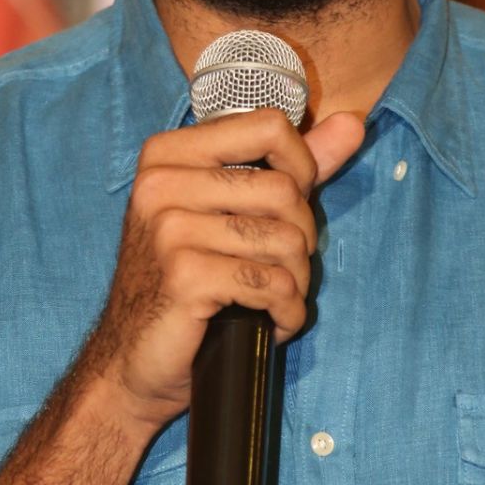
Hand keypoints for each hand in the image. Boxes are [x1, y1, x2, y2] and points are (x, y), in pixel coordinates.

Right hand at [83, 108, 363, 432]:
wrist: (131, 359)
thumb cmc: (185, 281)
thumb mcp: (230, 212)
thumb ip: (290, 165)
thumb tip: (352, 124)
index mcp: (169, 153)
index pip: (269, 125)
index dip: (301, 166)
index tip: (289, 206)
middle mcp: (161, 182)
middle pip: (284, 188)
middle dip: (301, 238)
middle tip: (280, 269)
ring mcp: (169, 228)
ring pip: (285, 239)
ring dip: (295, 281)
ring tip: (273, 298)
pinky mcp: (185, 276)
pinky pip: (273, 284)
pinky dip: (286, 312)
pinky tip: (269, 323)